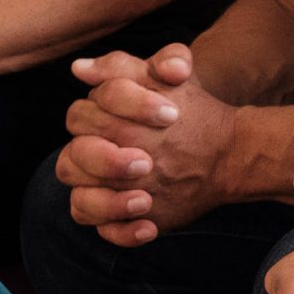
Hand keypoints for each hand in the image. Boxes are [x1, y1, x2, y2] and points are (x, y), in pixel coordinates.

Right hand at [56, 45, 233, 245]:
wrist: (220, 149)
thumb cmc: (189, 111)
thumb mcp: (178, 79)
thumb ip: (153, 61)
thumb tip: (89, 66)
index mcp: (97, 115)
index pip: (86, 110)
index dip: (127, 109)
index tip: (171, 114)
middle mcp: (92, 151)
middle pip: (73, 157)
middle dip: (108, 160)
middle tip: (147, 162)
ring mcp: (102, 186)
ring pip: (79, 199)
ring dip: (109, 201)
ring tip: (145, 200)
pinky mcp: (116, 215)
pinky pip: (103, 231)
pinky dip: (124, 231)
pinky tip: (150, 226)